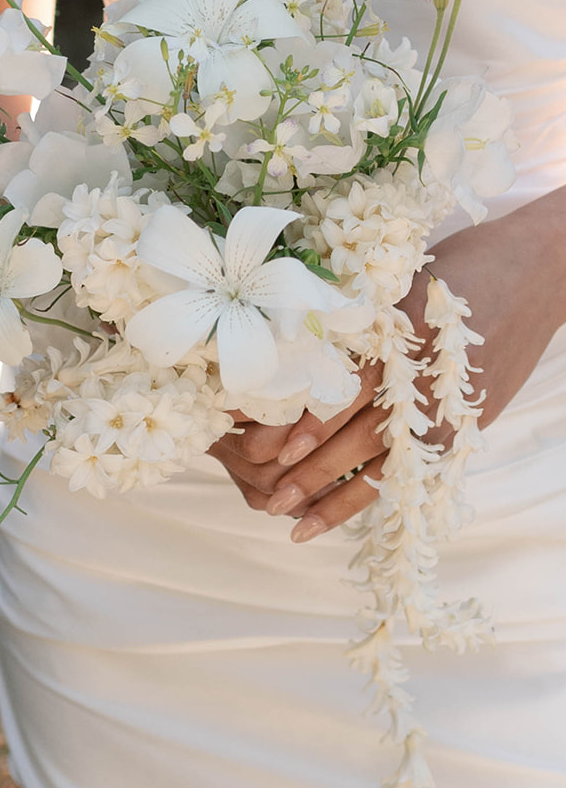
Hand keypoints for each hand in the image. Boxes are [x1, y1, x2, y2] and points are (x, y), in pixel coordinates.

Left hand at [210, 186, 565, 541]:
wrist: (535, 274)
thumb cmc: (457, 269)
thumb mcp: (395, 281)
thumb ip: (349, 316)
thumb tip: (278, 342)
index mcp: (397, 339)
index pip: (339, 387)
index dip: (297, 416)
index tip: (252, 436)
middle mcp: (418, 380)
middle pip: (352, 433)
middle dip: (304, 466)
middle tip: (260, 491)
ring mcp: (440, 410)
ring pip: (375, 462)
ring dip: (328, 492)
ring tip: (286, 516)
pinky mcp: (456, 429)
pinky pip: (404, 474)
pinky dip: (363, 499)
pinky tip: (329, 519)